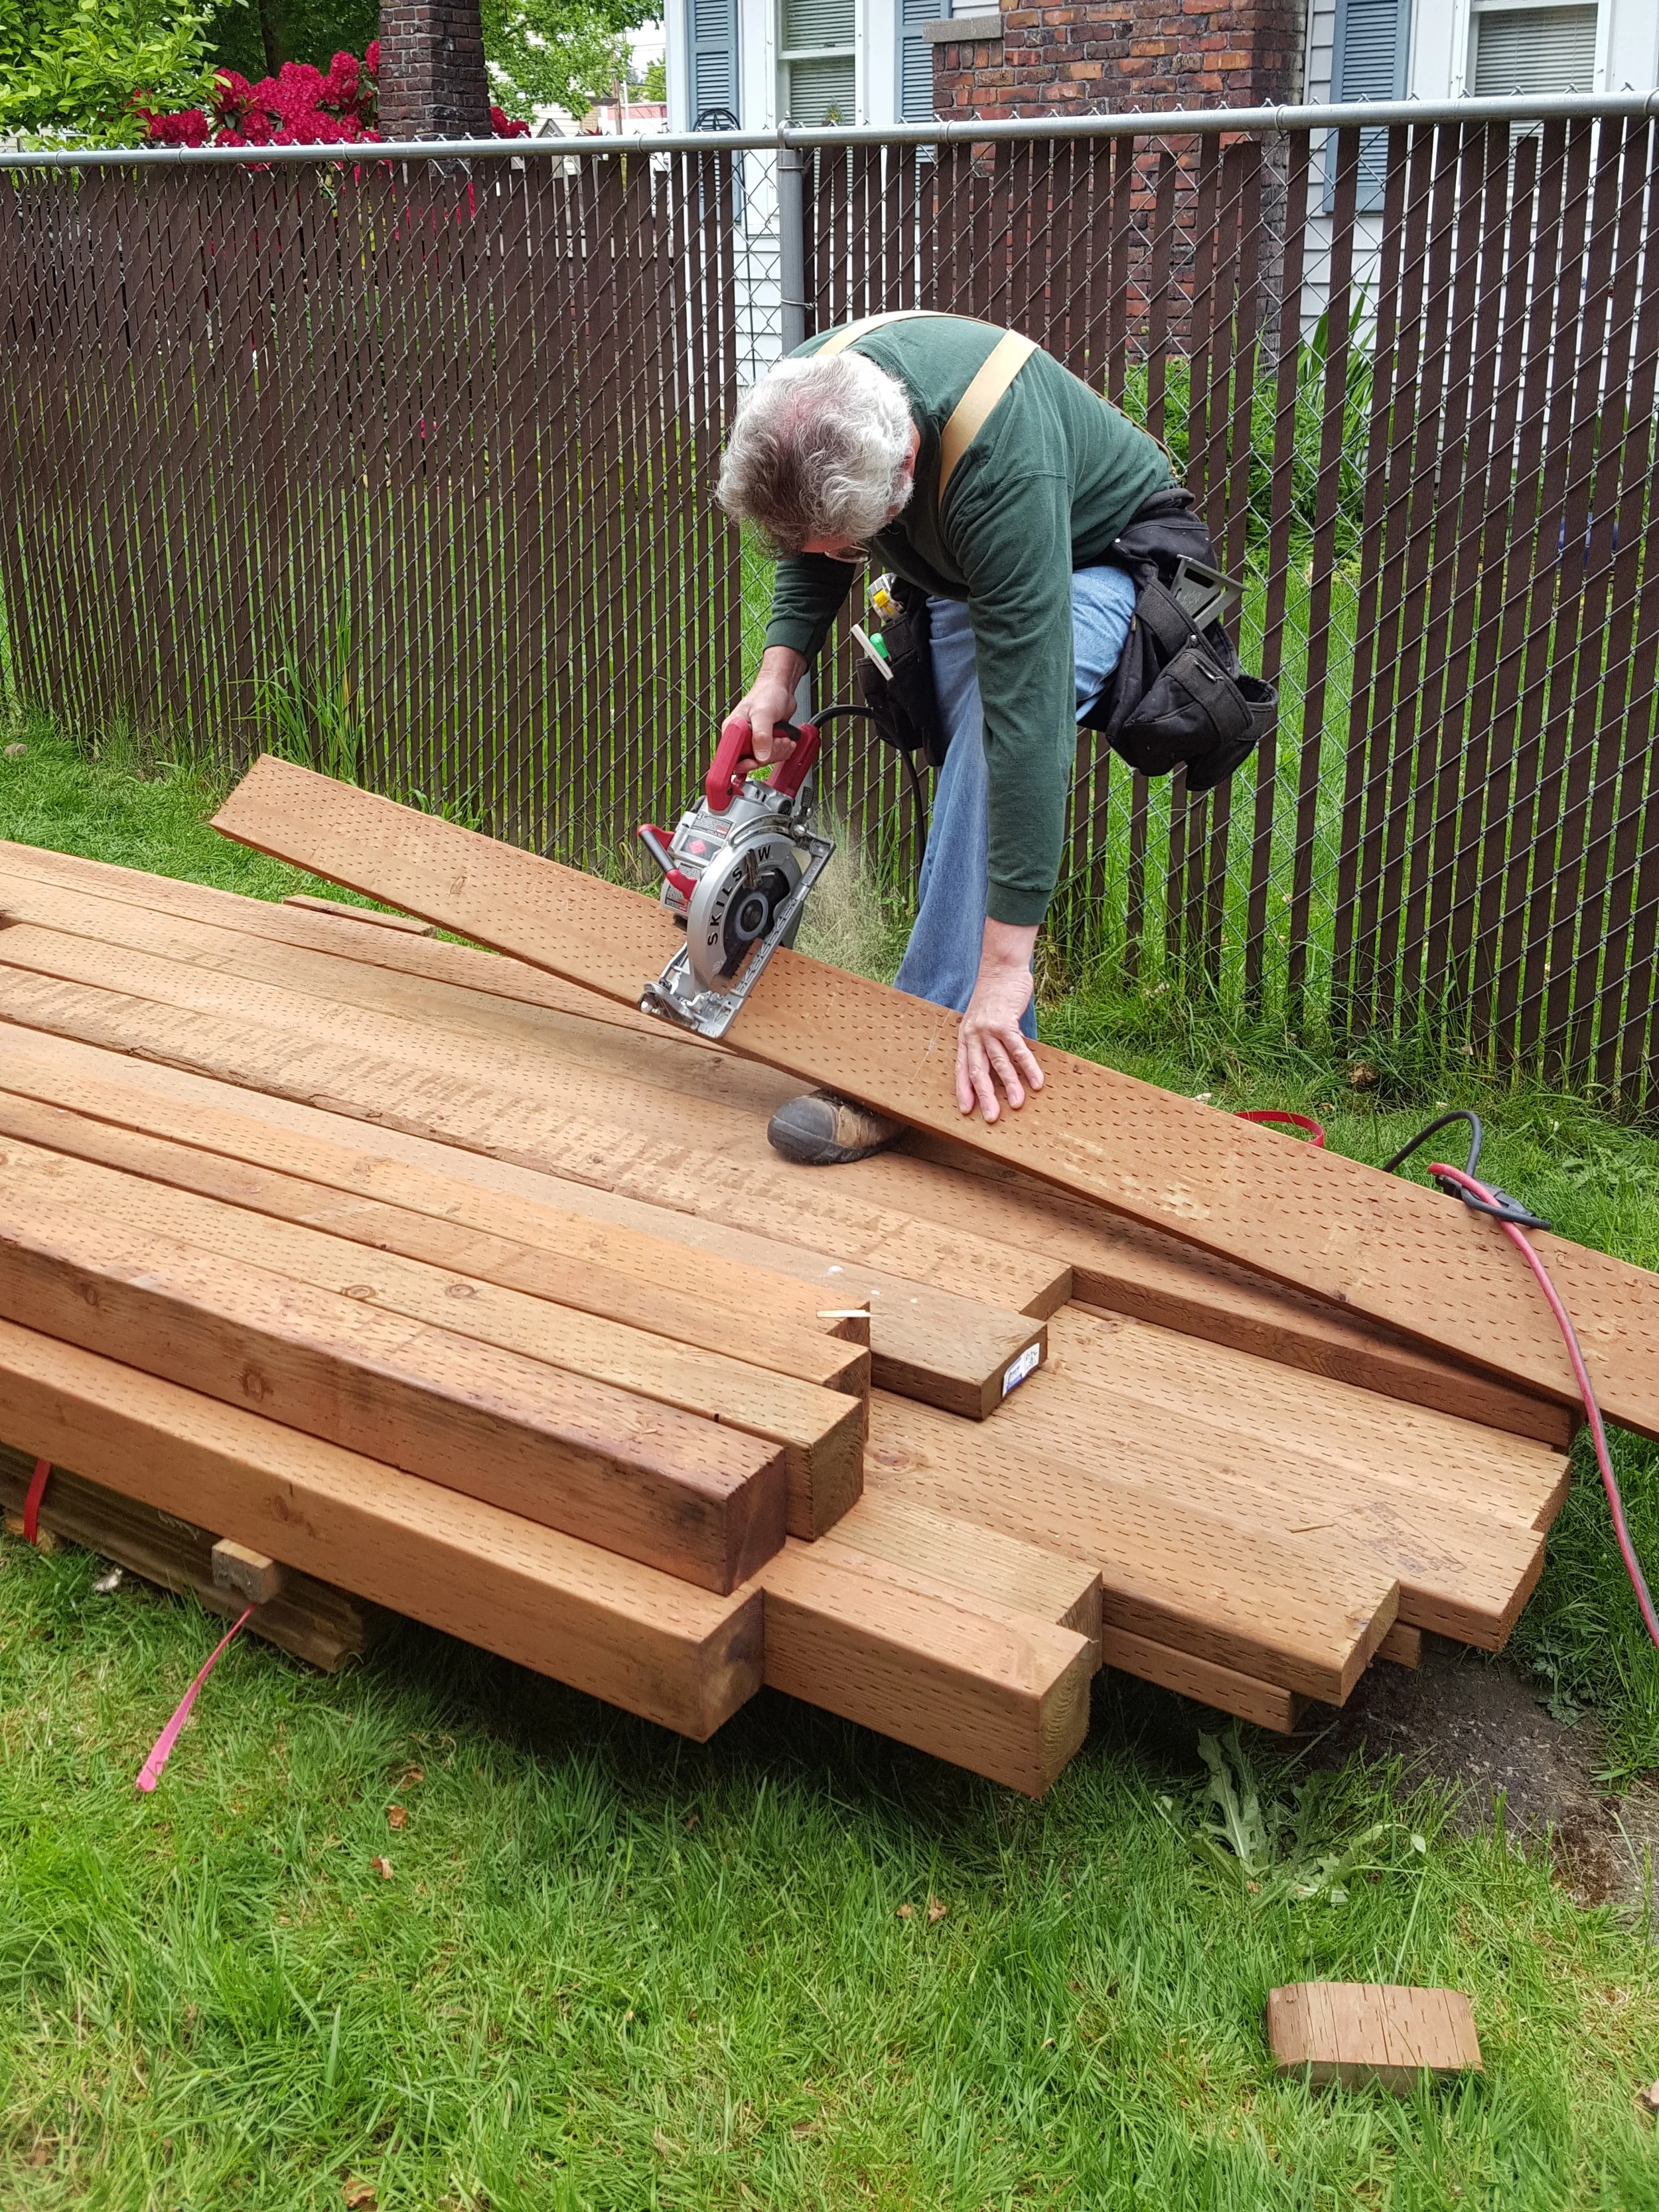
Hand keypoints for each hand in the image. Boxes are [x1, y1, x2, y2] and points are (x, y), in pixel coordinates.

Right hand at [730, 645, 807, 768]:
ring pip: (763, 761)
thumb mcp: (764, 713)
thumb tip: (760, 756)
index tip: (755, 762)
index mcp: (732, 731)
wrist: (780, 689)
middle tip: (776, 741)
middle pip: (750, 762)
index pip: (730, 758)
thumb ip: (761, 735)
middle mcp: (741, 738)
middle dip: (767, 755)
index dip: (743, 764)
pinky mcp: (764, 743)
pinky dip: (782, 751)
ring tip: (783, 738)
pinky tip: (785, 740)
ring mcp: (753, 742)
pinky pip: (772, 757)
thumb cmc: (767, 693)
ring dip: (777, 752)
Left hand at [956, 920, 1043, 1122]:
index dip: (964, 1090)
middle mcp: (973, 1035)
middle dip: (985, 1097)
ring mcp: (988, 1028)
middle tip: (992, 1119)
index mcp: (965, 1037)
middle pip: (978, 1071)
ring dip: (1010, 1085)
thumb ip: (987, 1042)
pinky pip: (1018, 1049)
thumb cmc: (995, 997)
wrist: (1001, 968)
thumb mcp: (983, 1020)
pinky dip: (1028, 1066)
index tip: (967, 1111)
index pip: (962, 1069)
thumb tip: (999, 1067)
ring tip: (1018, 1104)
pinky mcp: (1005, 1022)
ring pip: (999, 1063)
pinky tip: (1036, 1081)